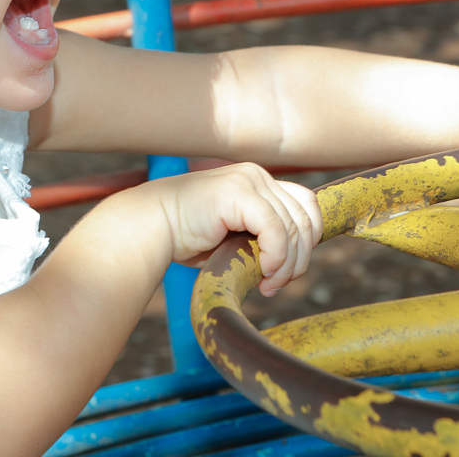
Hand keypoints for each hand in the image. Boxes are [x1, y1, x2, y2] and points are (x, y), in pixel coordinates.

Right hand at [149, 163, 321, 296]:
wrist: (150, 226)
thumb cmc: (184, 236)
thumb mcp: (232, 235)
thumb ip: (261, 237)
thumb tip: (295, 261)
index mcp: (256, 181)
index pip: (306, 205)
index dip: (308, 240)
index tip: (290, 269)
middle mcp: (256, 175)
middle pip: (305, 217)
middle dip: (299, 258)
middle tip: (276, 284)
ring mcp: (248, 180)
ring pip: (294, 227)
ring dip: (287, 264)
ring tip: (268, 285)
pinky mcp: (238, 193)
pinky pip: (276, 230)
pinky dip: (277, 257)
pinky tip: (264, 274)